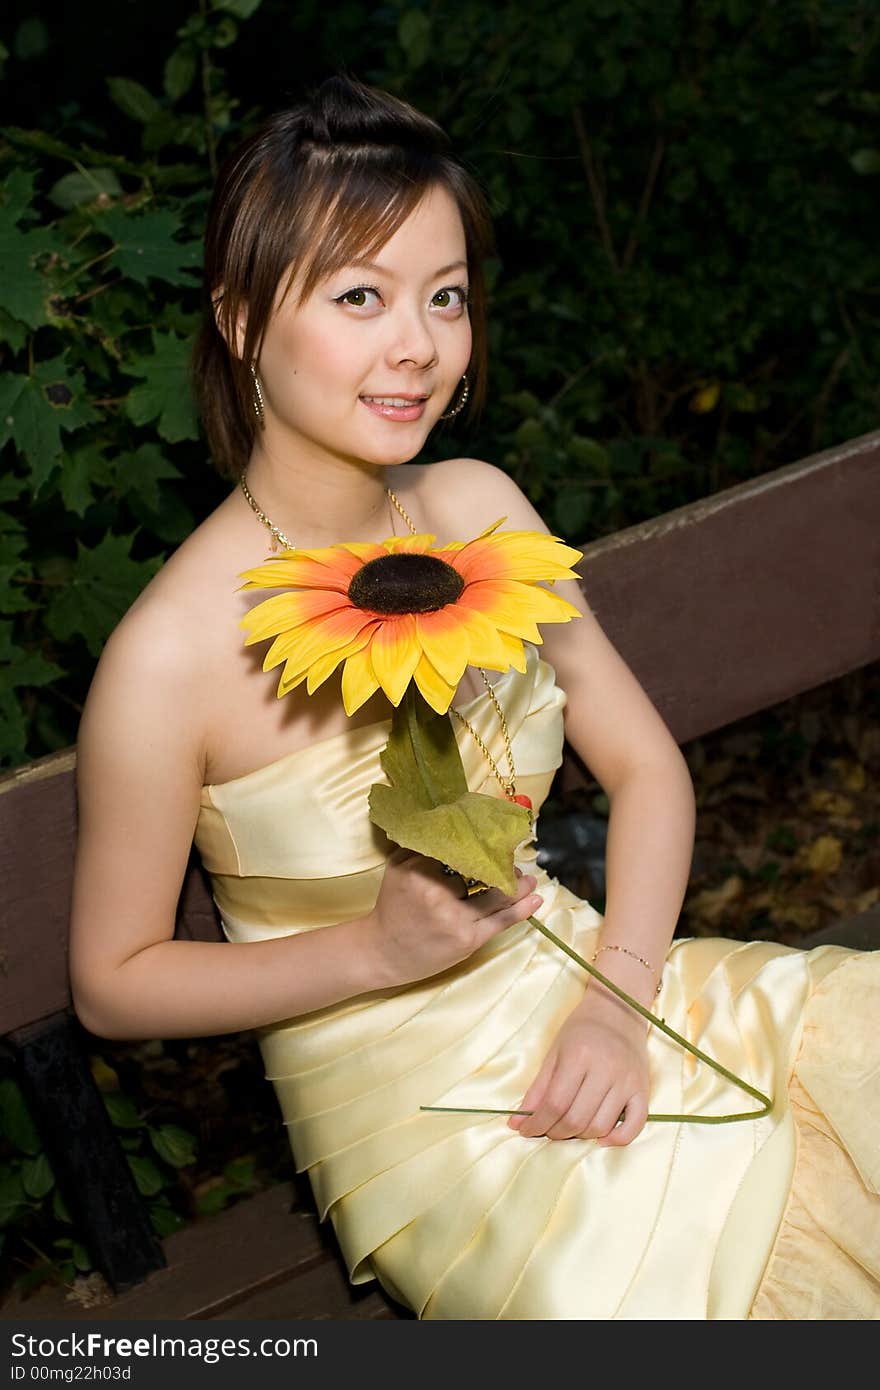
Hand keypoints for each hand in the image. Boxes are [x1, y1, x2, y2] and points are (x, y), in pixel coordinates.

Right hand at [366, 847, 542, 988]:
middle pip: (481, 871)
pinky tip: (535, 899)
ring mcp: (454, 919)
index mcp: (418, 871)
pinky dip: (522, 909)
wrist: (383, 952)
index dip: (480, 843)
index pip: (460, 849)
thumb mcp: (398, 867)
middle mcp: (437, 893)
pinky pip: (500, 921)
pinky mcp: (468, 940)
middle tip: (511, 859)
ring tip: (528, 879)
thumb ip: (422, 844)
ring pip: (496, 896)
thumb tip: (452, 821)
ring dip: (518, 885)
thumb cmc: (393, 906)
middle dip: (501, 863)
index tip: (494, 837)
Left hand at [508, 993, 649, 1146]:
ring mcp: (628, 1081)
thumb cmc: (582, 1029)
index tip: (525, 1130)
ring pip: (600, 1126)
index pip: (555, 1103)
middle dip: (555, 1132)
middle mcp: (606, 1070)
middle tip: (546, 1129)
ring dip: (580, 1136)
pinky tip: (601, 1138)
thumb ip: (537, 1089)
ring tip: (569, 1127)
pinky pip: (636, 1125)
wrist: (619, 1009)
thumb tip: (516, 1123)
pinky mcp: (644, 1089)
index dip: (537, 1124)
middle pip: (576, 1119)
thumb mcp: (554, 1052)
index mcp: (579, 1056)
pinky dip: (618, 1139)